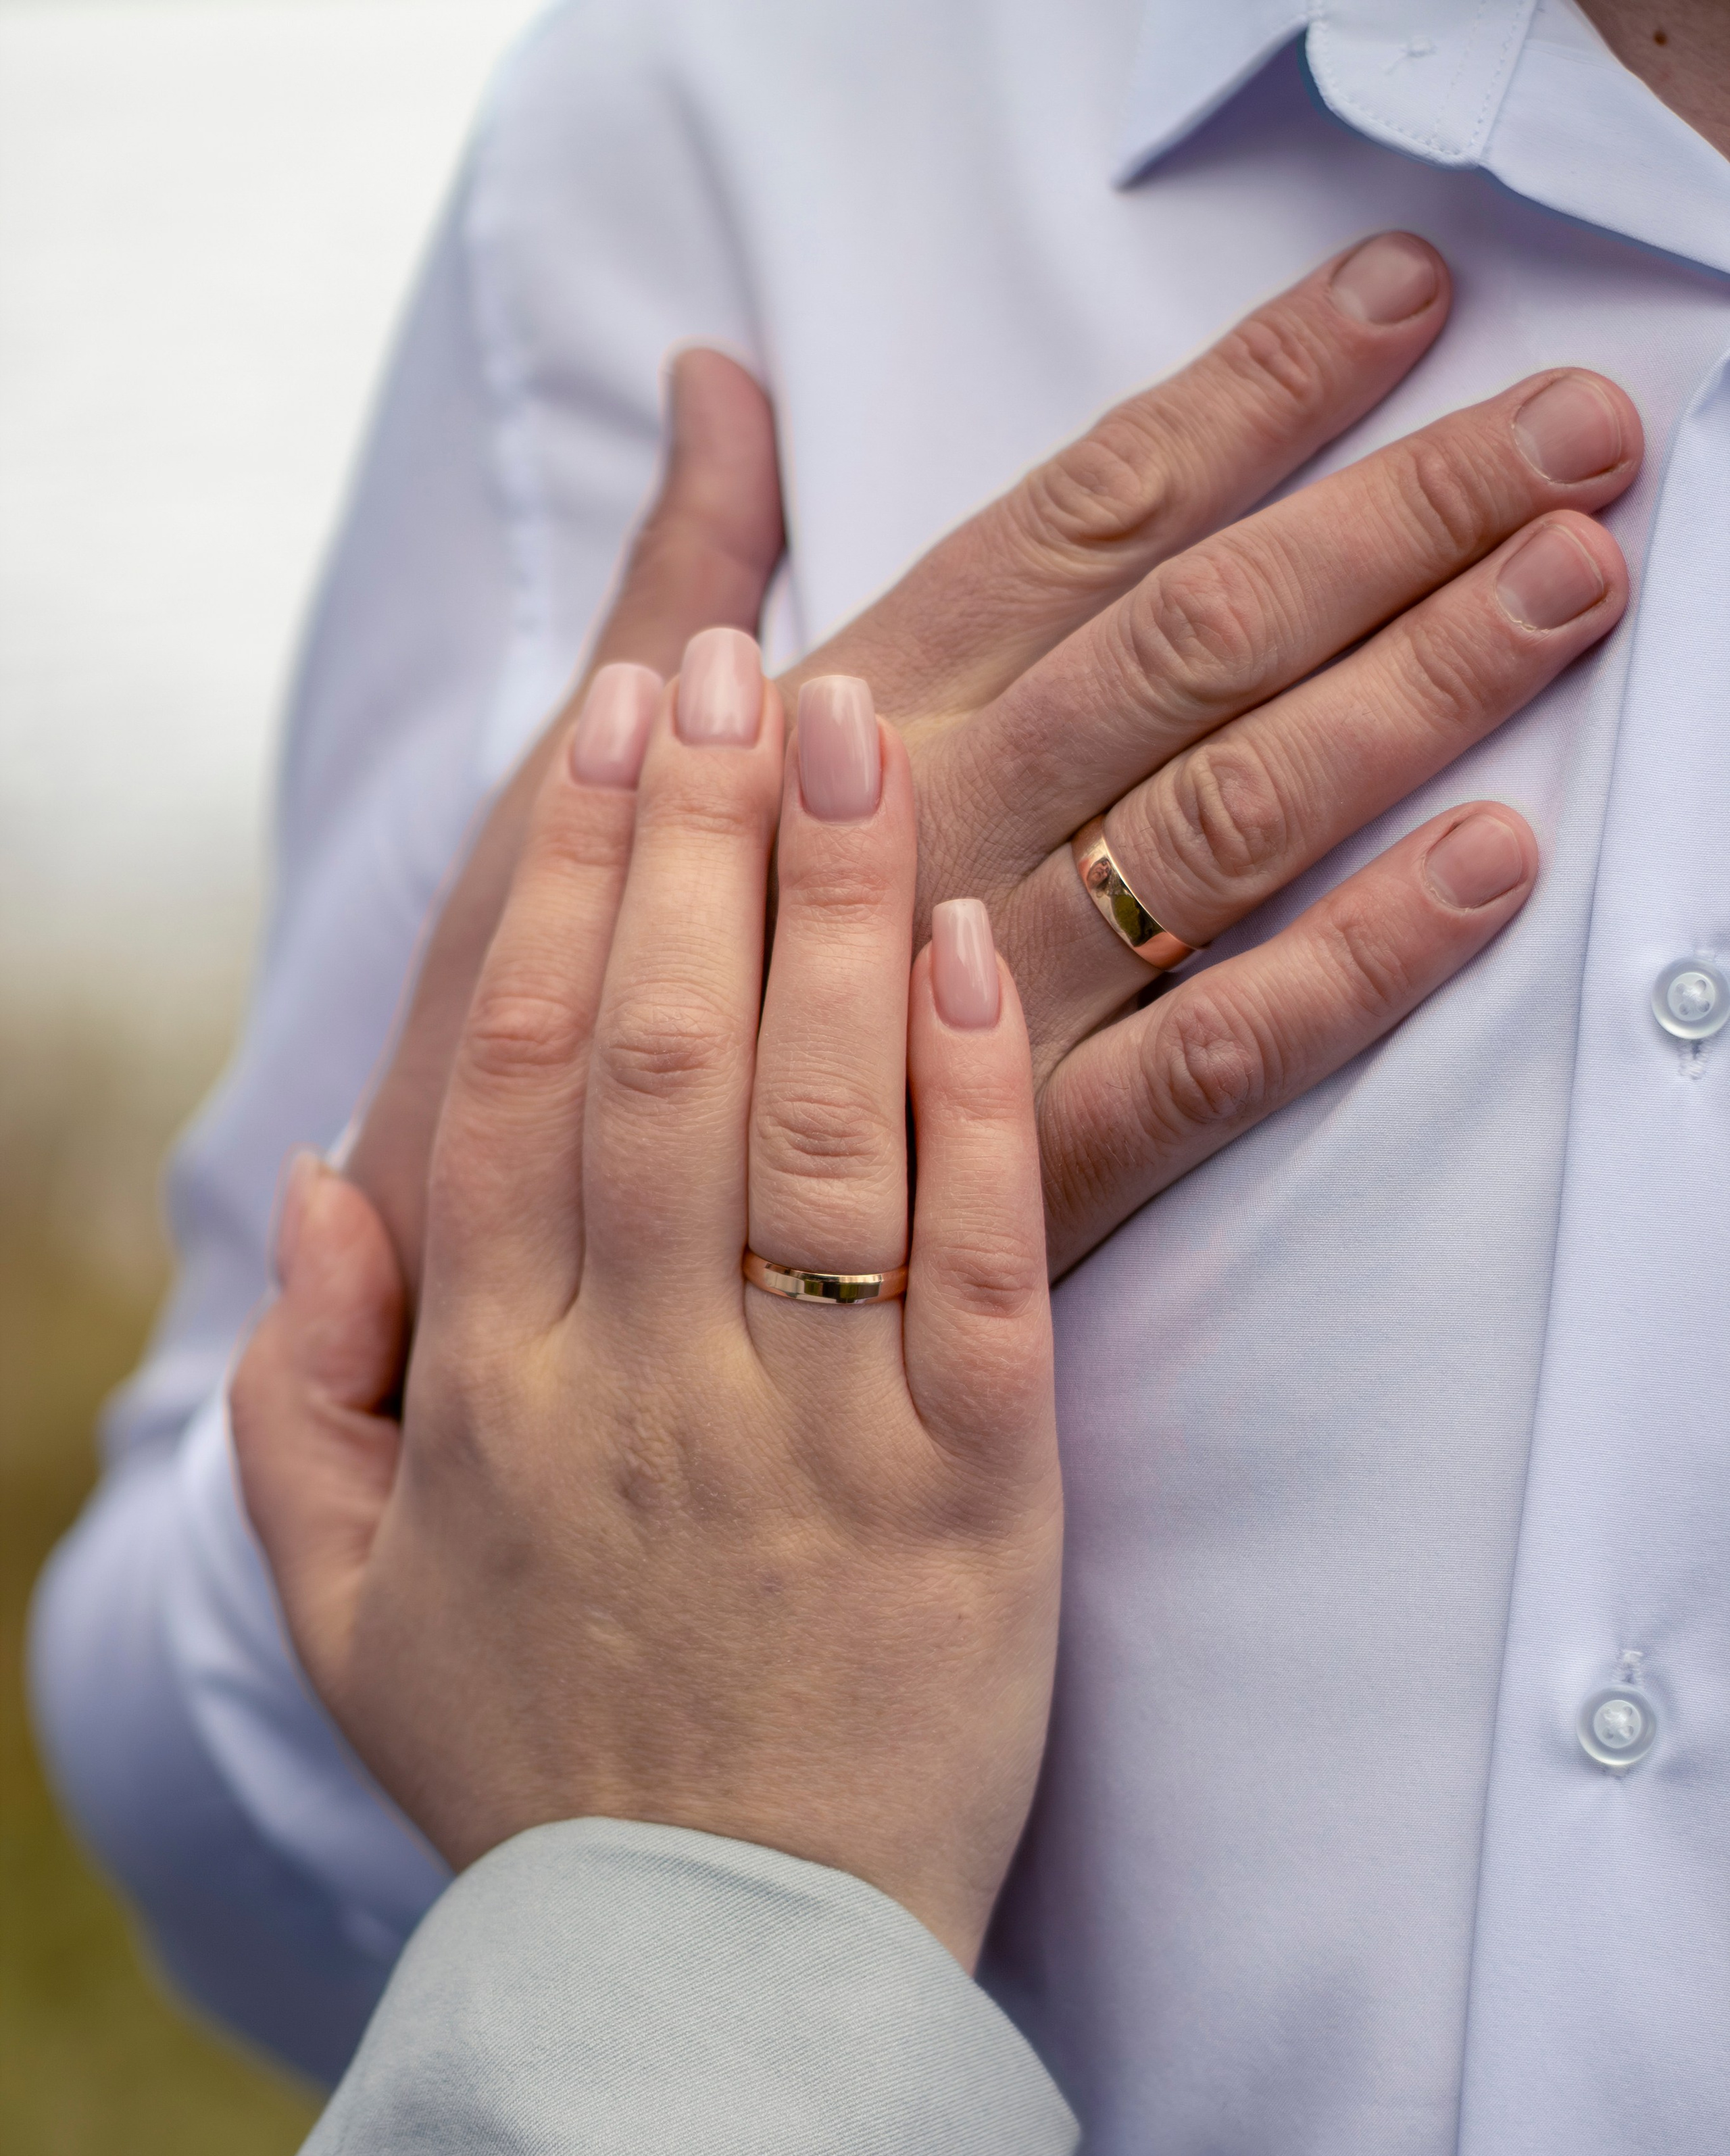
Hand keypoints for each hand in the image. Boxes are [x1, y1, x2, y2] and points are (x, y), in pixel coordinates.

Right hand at [233, 645, 1060, 1972]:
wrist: (716, 1978)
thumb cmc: (533, 1775)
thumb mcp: (347, 1612)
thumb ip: (306, 1399)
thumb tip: (320, 1190)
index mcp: (496, 1390)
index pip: (522, 1079)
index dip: (570, 887)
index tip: (609, 730)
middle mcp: (645, 1380)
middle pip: (670, 1054)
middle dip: (700, 836)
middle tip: (738, 654)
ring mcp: (816, 1432)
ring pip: (821, 1123)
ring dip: (839, 910)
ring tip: (861, 729)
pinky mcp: (977, 1495)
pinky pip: (973, 1262)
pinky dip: (975, 1100)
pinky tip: (975, 953)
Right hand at [346, 232, 1639, 1282]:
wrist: (487, 1304)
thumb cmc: (520, 1021)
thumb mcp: (571, 770)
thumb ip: (670, 570)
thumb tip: (714, 382)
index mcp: (829, 726)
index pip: (1070, 520)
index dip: (1242, 400)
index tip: (1397, 303)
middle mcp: (923, 840)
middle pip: (1187, 643)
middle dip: (1389, 521)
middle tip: (1570, 427)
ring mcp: (979, 1013)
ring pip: (1227, 820)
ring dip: (1410, 692)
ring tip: (1570, 582)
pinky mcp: (1024, 1188)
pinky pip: (1211, 1064)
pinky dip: (1356, 969)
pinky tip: (1488, 869)